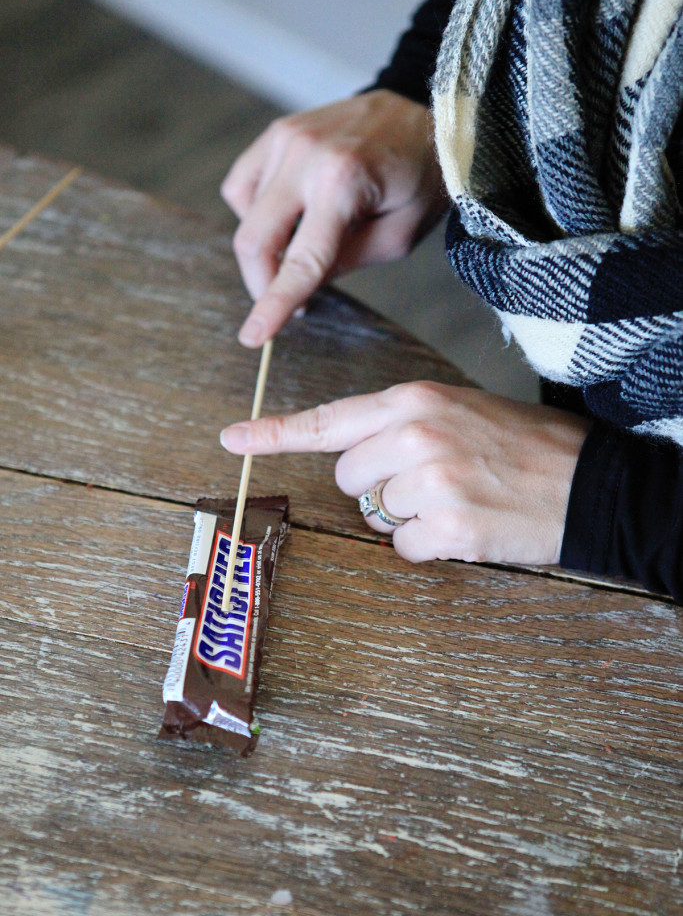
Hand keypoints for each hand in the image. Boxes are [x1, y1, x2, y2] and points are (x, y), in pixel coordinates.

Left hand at [220, 381, 590, 565]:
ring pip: (375, 515)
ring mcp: (429, 482)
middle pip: (348, 477)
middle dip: (376, 487)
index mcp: (415, 402)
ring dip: (406, 518)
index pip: (330, 420)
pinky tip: (465, 526)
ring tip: (457, 500)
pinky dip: (428, 545)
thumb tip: (357, 458)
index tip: (233, 438)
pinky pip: (403, 547)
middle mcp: (414, 436)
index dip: (275, 432)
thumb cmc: (526, 445)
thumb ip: (403, 424)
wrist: (589, 481)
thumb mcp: (461, 410)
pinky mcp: (447, 528)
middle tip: (430, 482)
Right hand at [221, 90, 447, 347]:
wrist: (423, 111)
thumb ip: (346, 262)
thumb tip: (297, 284)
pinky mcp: (277, 132)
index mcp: (343, 182)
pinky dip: (256, 212)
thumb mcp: (400, 234)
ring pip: (245, 215)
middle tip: (287, 303)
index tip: (252, 336)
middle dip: (262, 283)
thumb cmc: (420, 176)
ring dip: (266, 246)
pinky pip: (243, 186)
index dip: (274, 304)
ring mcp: (286, 138)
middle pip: (254, 239)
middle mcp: (306, 155)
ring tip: (306, 242)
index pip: (300, 260)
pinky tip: (290, 214)